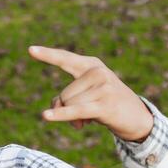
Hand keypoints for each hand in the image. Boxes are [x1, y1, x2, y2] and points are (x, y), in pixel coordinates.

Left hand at [30, 45, 153, 142]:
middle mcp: (97, 72)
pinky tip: (46, 116)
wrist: (137, 117)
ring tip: (92, 118)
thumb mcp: (87, 95)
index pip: (65, 59)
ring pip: (68, 104)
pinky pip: (75, 111)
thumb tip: (53, 113)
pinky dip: (61, 116)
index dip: (47, 55)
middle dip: (68, 108)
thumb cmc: (107, 104)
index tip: (30, 50)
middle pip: (63, 94)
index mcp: (92, 65)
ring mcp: (103, 87)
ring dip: (75, 117)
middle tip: (86, 114)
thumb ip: (66, 99)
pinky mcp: (104, 105)